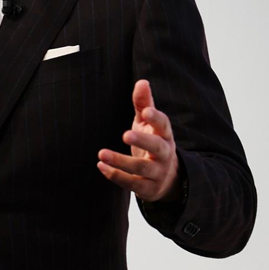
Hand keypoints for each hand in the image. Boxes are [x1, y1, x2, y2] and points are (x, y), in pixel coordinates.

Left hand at [97, 79, 180, 202]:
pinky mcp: (147, 188)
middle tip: (125, 134)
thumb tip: (142, 82)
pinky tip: (101, 166)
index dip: (156, 118)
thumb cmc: (153, 142)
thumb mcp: (148, 123)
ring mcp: (157, 172)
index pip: (164, 125)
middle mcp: (164, 154)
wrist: (167, 178)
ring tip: (101, 153)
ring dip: (121, 161)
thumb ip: (144, 104)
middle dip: (143, 140)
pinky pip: (132, 184)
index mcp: (165, 135)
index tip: (146, 112)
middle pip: (157, 147)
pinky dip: (116, 176)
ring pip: (141, 168)